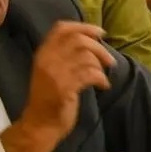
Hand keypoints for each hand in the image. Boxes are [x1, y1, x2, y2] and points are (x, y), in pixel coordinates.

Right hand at [3, 22, 112, 151]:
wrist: (40, 125)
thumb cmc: (50, 97)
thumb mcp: (52, 70)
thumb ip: (65, 54)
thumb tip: (92, 39)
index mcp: (43, 54)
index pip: (61, 28)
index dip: (84, 27)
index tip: (100, 33)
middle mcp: (46, 60)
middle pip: (78, 40)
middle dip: (99, 47)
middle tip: (110, 60)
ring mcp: (54, 74)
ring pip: (86, 57)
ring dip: (101, 64)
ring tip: (104, 75)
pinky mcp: (64, 88)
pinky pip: (90, 74)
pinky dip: (101, 78)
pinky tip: (104, 86)